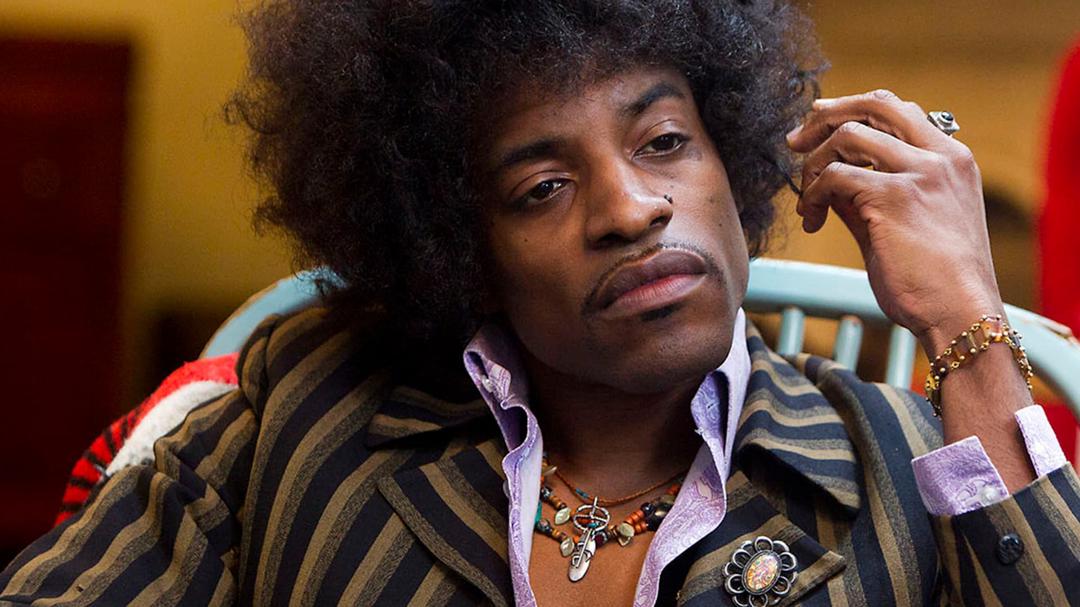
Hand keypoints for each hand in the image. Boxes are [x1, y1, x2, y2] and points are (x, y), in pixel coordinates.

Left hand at [786, 89, 1002, 355]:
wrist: (960, 314)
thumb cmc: (935, 280)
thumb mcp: (908, 223)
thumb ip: (872, 194)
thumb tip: (829, 182)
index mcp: (952, 158)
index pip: (897, 109)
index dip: (851, 110)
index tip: (819, 127)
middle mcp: (940, 156)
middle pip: (874, 104)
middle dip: (825, 117)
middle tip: (795, 142)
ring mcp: (920, 173)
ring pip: (848, 135)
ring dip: (814, 164)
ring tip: (807, 199)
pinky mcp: (894, 197)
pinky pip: (835, 176)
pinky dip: (813, 194)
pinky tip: (812, 219)